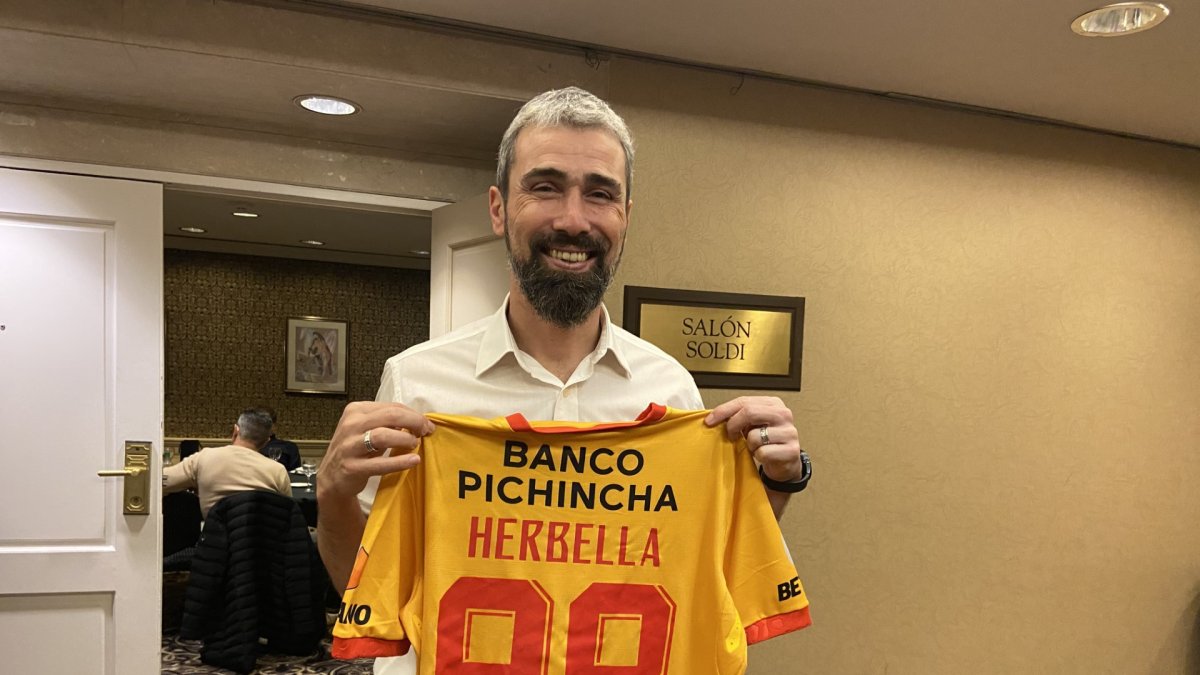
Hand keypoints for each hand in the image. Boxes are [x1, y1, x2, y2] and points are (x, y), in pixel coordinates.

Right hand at [317, 401, 433, 500]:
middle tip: (426, 431)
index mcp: (356, 411)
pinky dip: (400, 462)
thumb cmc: (355, 449)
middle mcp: (351, 425)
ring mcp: (349, 446)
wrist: (331, 477)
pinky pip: (380, 463)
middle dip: (414, 422)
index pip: (392, 406)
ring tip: (415, 444)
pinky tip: (414, 460)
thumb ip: (387, 421)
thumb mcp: (366, 429)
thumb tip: (417, 420)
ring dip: (405, 439)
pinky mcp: (352, 467)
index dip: (413, 414)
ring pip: (383, 436)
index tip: (426, 424)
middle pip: (390, 416)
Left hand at [706, 396, 803, 482]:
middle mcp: (784, 414)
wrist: (785, 463)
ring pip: (754, 436)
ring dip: (749, 445)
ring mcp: (790, 432)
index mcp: (774, 403)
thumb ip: (738, 416)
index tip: (709, 421)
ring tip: (755, 447)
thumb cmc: (766, 441)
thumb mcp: (752, 424)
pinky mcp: (791, 450)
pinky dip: (758, 456)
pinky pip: (763, 452)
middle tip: (730, 435)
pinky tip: (764, 456)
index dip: (724, 410)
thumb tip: (713, 417)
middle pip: (750, 413)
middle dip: (734, 425)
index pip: (744, 401)